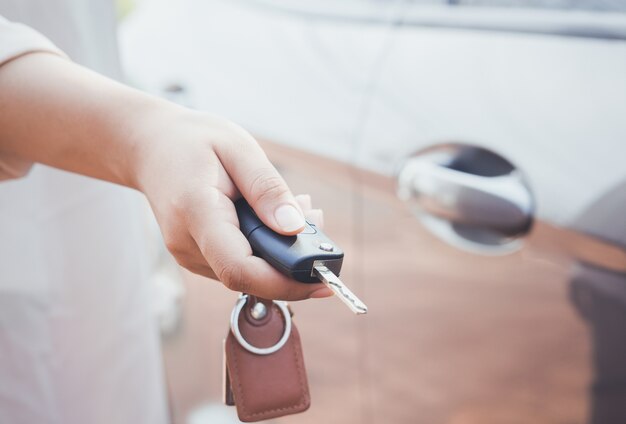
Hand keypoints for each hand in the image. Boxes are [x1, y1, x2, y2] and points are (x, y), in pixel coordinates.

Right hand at [0, 53, 329, 299]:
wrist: (149, 147)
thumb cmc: (192, 141)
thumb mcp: (237, 148)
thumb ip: (267, 189)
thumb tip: (296, 228)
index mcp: (196, 213)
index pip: (241, 269)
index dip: (285, 283)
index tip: (324, 280)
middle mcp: (188, 244)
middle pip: (249, 277)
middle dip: (293, 263)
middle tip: (318, 221)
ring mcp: (189, 255)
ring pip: (247, 274)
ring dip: (281, 254)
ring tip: (297, 207)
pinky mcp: (197, 257)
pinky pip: (239, 264)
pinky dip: (265, 249)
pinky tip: (274, 217)